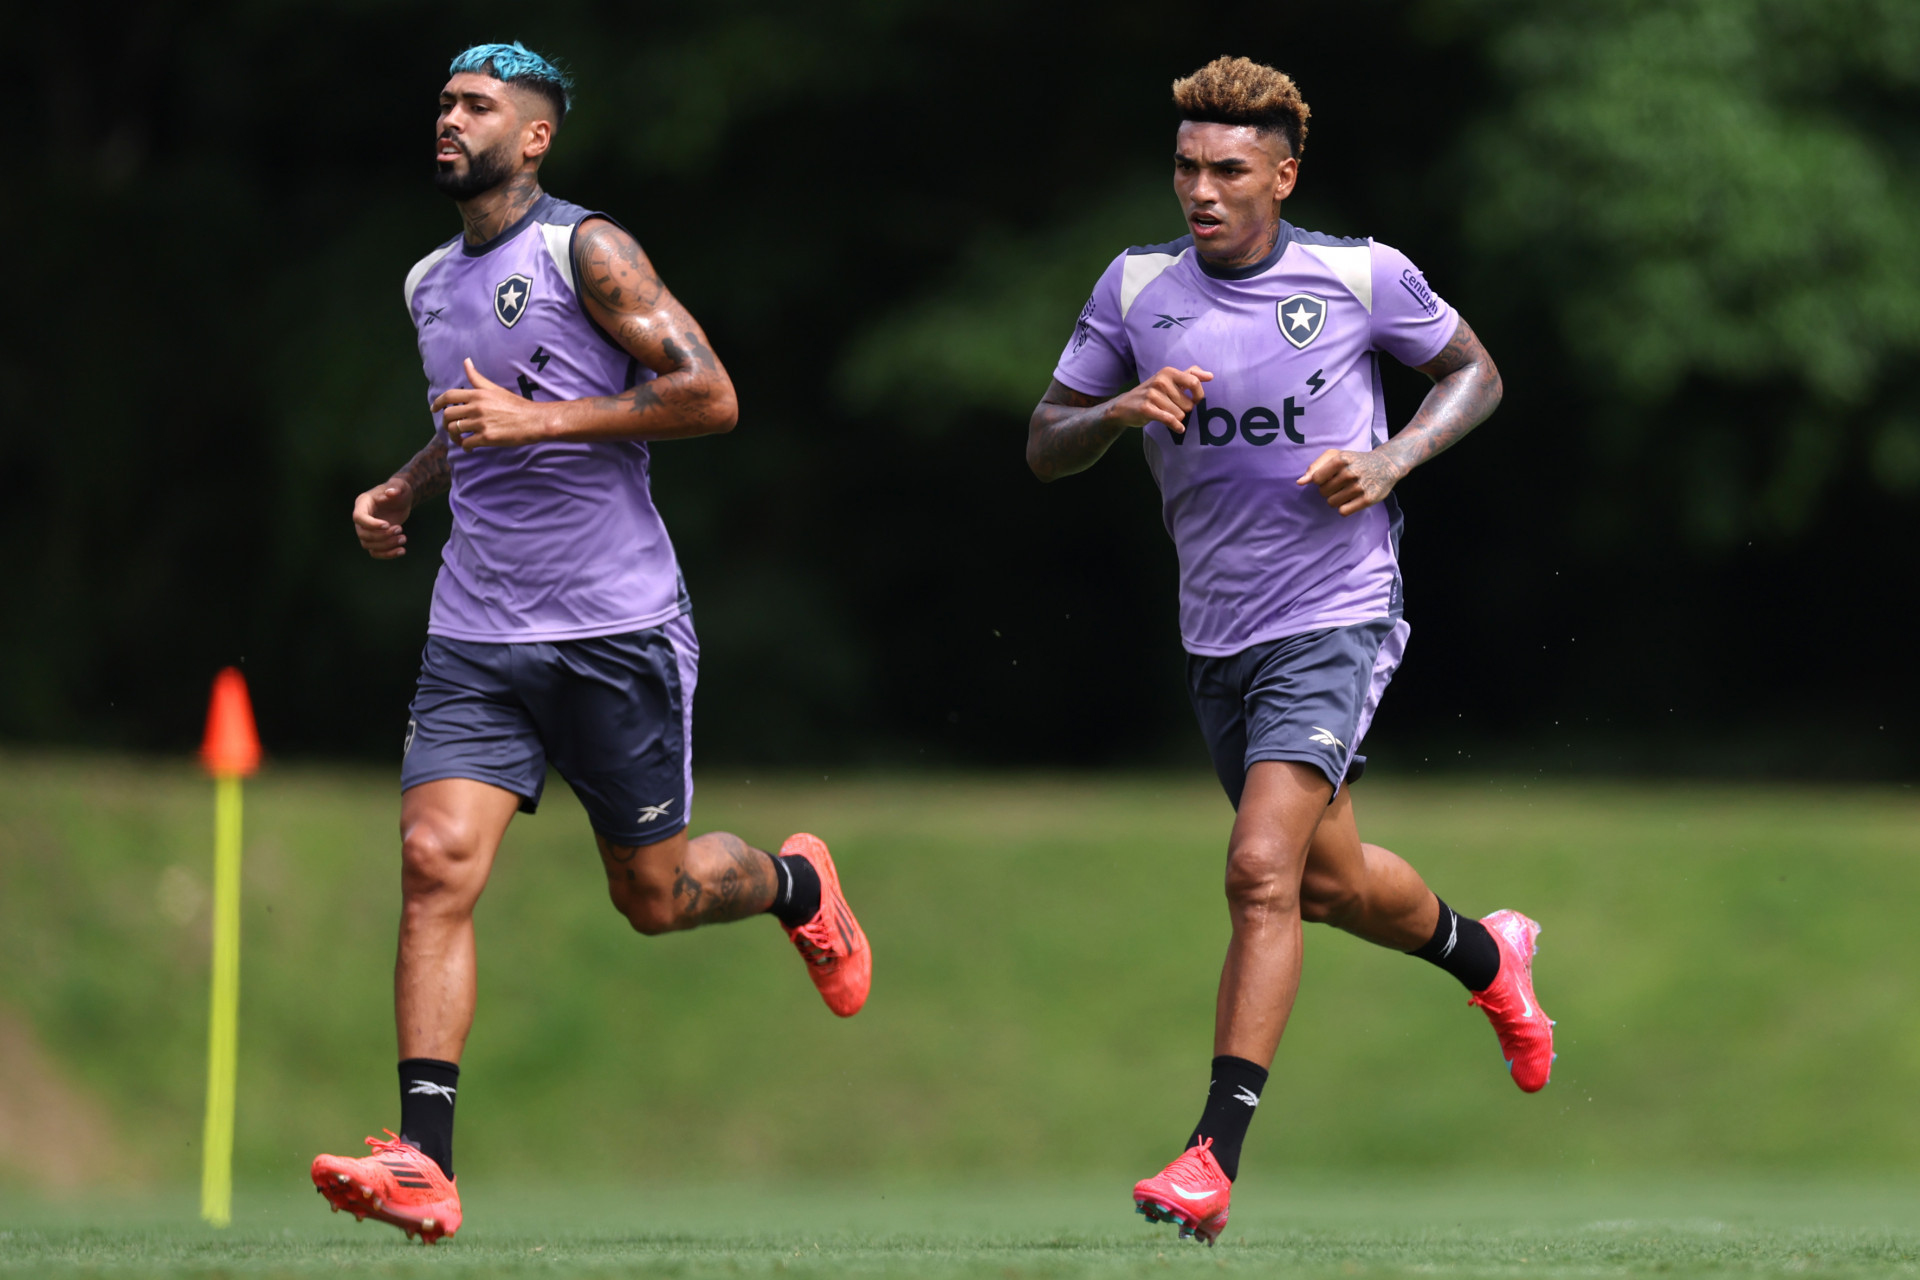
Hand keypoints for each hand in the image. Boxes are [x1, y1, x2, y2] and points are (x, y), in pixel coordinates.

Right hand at [353, 476, 413, 558]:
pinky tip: (402, 551)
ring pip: (369, 545)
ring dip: (386, 545)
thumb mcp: (400, 486)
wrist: (402, 499)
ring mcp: (367, 530)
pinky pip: (375, 552)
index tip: (387, 525)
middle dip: (382, 536)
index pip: (358, 517)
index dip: (371, 524)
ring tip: (404, 538)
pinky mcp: (375, 539)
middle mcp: (362, 518)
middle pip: (363, 534)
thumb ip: (396, 488)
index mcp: (363, 503)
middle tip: (400, 529)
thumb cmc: (399, 490)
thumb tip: (391, 492)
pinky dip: (387, 554)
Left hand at [431, 357, 549, 448]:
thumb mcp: (496, 389)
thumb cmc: (517, 405)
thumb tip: (466, 361)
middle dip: (447, 423)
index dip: (438, 403)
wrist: (535, 420)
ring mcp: (481, 423)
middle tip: (452, 429)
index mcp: (478, 394)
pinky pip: (466, 444)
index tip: (434, 409)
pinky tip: (470, 448)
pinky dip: (465, 447)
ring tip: (461, 440)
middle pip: (448, 415)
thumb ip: (477, 378)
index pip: (449, 396)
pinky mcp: (487, 438)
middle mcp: (476, 407)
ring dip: (455, 437)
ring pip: (455, 430)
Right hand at [1104, 365, 1213, 433]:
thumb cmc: (1153, 393)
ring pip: (1180, 414)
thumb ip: (1190, 374)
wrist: (1124, 406)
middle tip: (1173, 408)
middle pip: (1188, 404)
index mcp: (1168, 372)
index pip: (1194, 382)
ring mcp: (1152, 394)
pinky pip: (1169, 419)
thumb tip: (1210, 376)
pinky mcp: (1146, 408)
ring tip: (1165, 413)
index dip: (1198, 395)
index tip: (1194, 400)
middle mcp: (1160, 381)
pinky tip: (1178, 428)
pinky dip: (1176, 426)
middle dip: (1184, 410)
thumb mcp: (1169, 379)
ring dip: (1176, 418)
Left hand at [1297, 448, 1405, 516]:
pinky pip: (1343, 511)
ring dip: (1336, 499)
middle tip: (1341, 483)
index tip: (1330, 476)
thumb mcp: (1336, 455)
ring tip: (1347, 491)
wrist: (1386, 464)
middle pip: (1323, 492)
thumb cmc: (1355, 460)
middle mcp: (1350, 473)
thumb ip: (1315, 467)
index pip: (1316, 479)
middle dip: (1329, 490)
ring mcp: (1359, 487)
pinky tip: (1352, 499)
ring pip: (1332, 503)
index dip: (1320, 480)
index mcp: (1341, 459)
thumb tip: (1300, 482)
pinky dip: (1344, 508)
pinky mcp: (1368, 499)